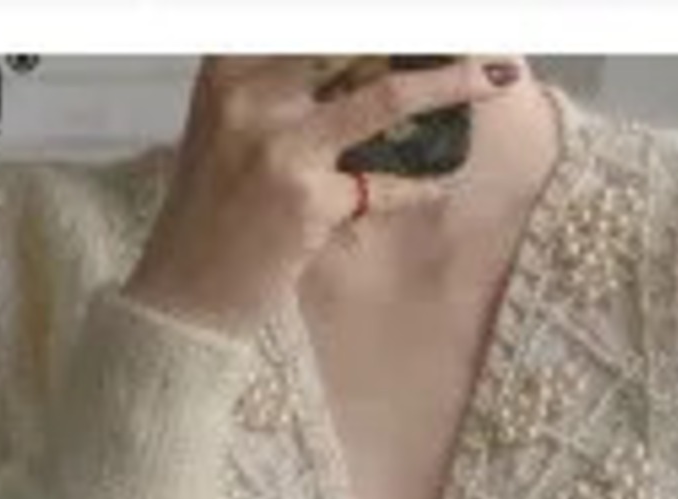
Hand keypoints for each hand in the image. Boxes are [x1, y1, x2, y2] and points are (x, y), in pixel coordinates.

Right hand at [121, 55, 525, 337]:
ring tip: (495, 74)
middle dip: (423, 39)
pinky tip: (442, 180)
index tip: (427, 25)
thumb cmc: (211, 208)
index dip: (376, 24)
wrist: (183, 292)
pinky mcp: (307, 202)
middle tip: (473, 37)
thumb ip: (277, 82)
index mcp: (228, 64)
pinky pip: (383, 186)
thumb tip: (361, 61)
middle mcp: (250, 94)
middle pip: (353, 40)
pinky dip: (419, 184)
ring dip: (448, 83)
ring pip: (384, 97)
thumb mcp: (225, 124)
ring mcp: (281, 147)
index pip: (313, 23)